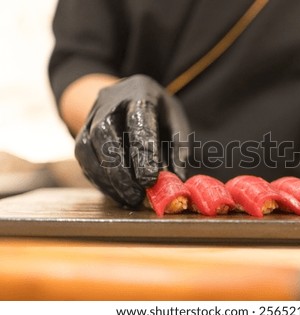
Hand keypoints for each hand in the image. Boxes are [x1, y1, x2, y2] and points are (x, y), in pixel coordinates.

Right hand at [75, 75, 189, 207]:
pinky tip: (116, 193)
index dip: (143, 152)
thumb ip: (178, 150)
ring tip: (128, 198)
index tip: (150, 180)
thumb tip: (177, 182)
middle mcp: (110, 100)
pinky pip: (83, 158)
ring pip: (88, 147)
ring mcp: (91, 115)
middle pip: (105, 133)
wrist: (130, 95)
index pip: (138, 121)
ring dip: (107, 178)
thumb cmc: (160, 112)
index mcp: (140, 92)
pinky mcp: (81, 132)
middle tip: (136, 194)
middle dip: (120, 169)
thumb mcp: (176, 123)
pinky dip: (99, 180)